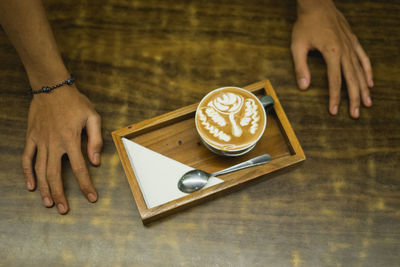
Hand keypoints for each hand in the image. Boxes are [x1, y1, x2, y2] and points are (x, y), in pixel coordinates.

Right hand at [22, 85, 102, 213]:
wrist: (52, 87)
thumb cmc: (75, 102)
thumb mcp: (93, 117)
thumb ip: (95, 139)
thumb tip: (96, 161)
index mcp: (71, 139)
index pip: (80, 168)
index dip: (86, 185)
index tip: (92, 198)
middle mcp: (54, 143)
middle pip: (56, 175)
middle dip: (60, 194)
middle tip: (64, 209)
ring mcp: (40, 141)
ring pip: (40, 170)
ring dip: (44, 188)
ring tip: (48, 204)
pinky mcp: (31, 137)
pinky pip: (27, 158)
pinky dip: (27, 173)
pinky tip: (31, 186)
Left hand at [291, 0, 372, 117]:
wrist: (317, 5)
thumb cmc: (305, 25)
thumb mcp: (297, 47)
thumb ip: (301, 67)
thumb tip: (304, 87)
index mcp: (332, 53)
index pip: (335, 81)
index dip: (334, 98)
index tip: (334, 111)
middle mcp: (345, 51)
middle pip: (352, 79)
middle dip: (353, 99)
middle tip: (355, 115)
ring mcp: (351, 46)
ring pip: (360, 71)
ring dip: (363, 88)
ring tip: (367, 103)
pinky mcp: (353, 41)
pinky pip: (364, 58)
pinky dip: (368, 71)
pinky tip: (370, 82)